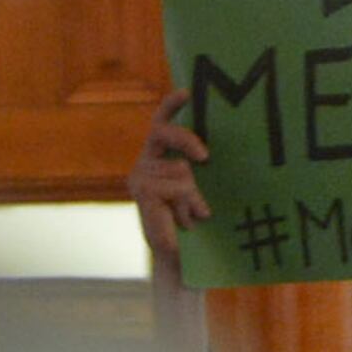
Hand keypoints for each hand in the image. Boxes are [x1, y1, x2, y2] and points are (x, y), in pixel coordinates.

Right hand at [131, 90, 214, 268]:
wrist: (178, 259)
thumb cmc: (193, 222)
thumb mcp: (198, 189)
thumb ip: (198, 168)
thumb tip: (211, 152)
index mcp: (158, 157)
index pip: (162, 122)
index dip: (171, 105)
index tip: (186, 91)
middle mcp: (145, 162)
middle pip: (162, 131)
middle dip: (185, 138)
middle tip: (205, 157)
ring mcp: (140, 175)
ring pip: (180, 169)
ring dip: (193, 194)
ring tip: (194, 216)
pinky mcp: (142, 191)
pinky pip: (176, 186)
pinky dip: (187, 203)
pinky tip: (186, 221)